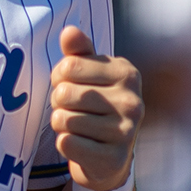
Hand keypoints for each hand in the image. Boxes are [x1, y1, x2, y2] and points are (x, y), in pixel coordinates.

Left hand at [49, 26, 143, 190]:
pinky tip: (81, 145)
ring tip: (77, 127)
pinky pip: (66, 144)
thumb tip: (69, 31)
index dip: (58, 77)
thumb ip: (78, 52)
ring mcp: (127, 132)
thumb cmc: (94, 107)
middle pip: (64, 93)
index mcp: (127, 73)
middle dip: (58, 102)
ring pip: (63, 119)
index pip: (68, 66)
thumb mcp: (88, 75)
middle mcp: (132, 101)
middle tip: (73, 110)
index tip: (71, 86)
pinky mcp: (113, 159)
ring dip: (60, 124)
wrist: (108, 159)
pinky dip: (64, 144)